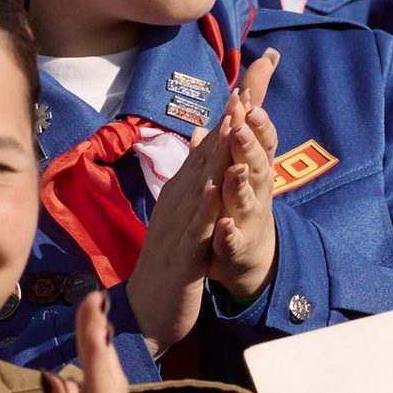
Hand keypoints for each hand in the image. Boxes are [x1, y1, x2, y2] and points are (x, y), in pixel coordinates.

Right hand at [126, 61, 278, 355]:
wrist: (143, 313)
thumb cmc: (166, 265)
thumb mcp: (182, 217)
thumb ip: (191, 179)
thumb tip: (198, 141)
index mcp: (183, 194)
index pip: (209, 147)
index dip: (229, 115)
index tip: (249, 79)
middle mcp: (179, 202)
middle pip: (206, 154)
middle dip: (227, 119)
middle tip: (246, 81)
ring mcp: (179, 227)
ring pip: (200, 184)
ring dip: (216, 152)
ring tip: (232, 120)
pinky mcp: (181, 257)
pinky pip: (194, 229)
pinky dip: (204, 206)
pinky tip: (213, 186)